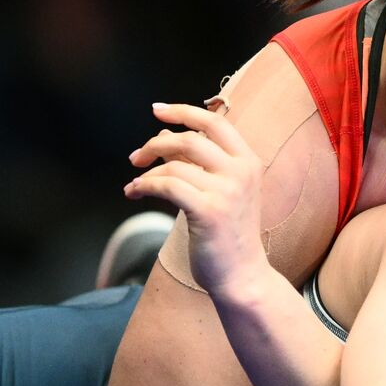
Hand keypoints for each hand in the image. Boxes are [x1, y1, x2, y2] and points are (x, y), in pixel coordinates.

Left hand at [125, 102, 269, 296]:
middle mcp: (242, 172)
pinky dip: (144, 186)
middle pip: (190, 138)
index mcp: (249, 162)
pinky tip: (135, 193)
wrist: (242, 274)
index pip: (215, 122)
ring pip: (173, 165)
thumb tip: (164, 137)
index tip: (158, 111)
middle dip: (155, 143)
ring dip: (146, 172)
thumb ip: (199, 162)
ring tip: (136, 184)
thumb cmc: (229, 234)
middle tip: (137, 157)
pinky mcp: (209, 211)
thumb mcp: (222, 190)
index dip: (183, 112)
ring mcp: (228, 191)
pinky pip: (166, 186)